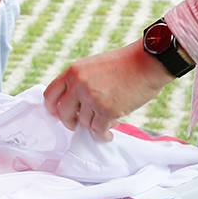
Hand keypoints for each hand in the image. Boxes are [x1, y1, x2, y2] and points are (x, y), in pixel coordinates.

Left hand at [43, 42, 172, 140]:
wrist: (147, 63)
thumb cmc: (125, 64)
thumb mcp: (94, 66)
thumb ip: (80, 82)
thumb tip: (74, 105)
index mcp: (73, 72)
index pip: (50, 94)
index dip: (52, 108)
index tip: (57, 114)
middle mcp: (78, 85)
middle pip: (63, 113)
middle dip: (70, 122)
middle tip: (77, 124)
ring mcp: (91, 98)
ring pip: (84, 123)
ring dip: (94, 125)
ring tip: (105, 121)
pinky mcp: (107, 111)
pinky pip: (98, 131)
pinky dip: (103, 135)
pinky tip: (109, 134)